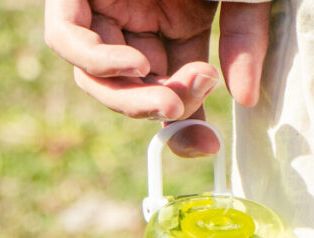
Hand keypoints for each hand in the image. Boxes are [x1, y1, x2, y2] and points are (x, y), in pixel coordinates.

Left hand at [45, 0, 269, 155]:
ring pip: (96, 77)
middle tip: (183, 108)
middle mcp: (139, 20)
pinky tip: (135, 66)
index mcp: (179, 23)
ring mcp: (106, 5)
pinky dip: (96, 62)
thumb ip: (246, 40)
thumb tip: (244, 100)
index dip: (185, 123)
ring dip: (130, 97)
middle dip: (157, 108)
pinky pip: (67, 38)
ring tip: (168, 95)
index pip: (174, 87)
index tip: (204, 148)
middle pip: (132, 90)